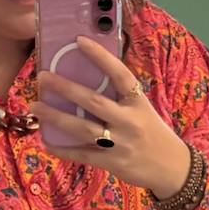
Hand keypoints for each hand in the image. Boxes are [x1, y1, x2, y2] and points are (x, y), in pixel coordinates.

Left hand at [31, 38, 193, 198]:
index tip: (79, 41)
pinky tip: (46, 141)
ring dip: (56, 117)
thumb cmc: (154, 134)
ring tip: (36, 107)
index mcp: (138, 103)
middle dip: (65, 88)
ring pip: (82, 128)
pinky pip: (82, 155)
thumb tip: (86, 80)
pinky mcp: (112, 163)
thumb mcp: (143, 110)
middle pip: (93, 102)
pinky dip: (62, 149)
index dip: (100, 57)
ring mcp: (120, 144)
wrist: (172, 169)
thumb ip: (120, 98)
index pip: (119, 74)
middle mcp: (129, 121)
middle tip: (43, 77)